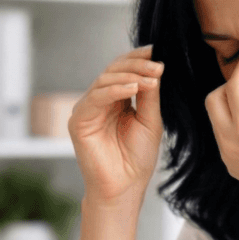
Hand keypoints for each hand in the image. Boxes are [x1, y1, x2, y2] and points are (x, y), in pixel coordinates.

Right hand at [67, 44, 163, 206]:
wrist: (124, 188)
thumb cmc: (137, 160)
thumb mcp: (150, 122)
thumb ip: (150, 96)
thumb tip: (156, 69)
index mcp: (117, 100)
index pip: (125, 71)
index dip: (140, 59)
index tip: (159, 51)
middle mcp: (100, 102)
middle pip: (114, 70)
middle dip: (137, 65)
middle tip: (158, 65)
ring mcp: (88, 109)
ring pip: (105, 79)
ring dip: (130, 75)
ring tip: (151, 77)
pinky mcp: (79, 120)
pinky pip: (96, 97)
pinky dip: (115, 89)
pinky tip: (133, 87)